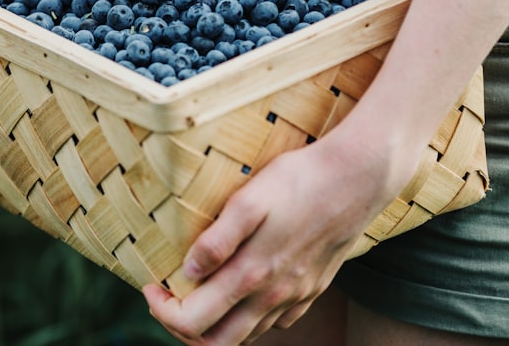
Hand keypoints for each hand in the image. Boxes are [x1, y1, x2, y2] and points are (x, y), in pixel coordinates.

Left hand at [143, 122, 414, 344]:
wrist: (357, 178)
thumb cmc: (297, 181)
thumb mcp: (248, 201)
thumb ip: (216, 240)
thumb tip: (186, 271)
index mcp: (251, 276)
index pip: (192, 322)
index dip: (162, 310)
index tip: (152, 284)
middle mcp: (273, 296)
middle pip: (216, 343)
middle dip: (182, 327)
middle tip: (167, 296)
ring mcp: (296, 297)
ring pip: (246, 335)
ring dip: (214, 323)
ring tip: (196, 291)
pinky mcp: (312, 290)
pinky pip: (275, 322)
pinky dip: (248, 316)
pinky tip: (238, 289)